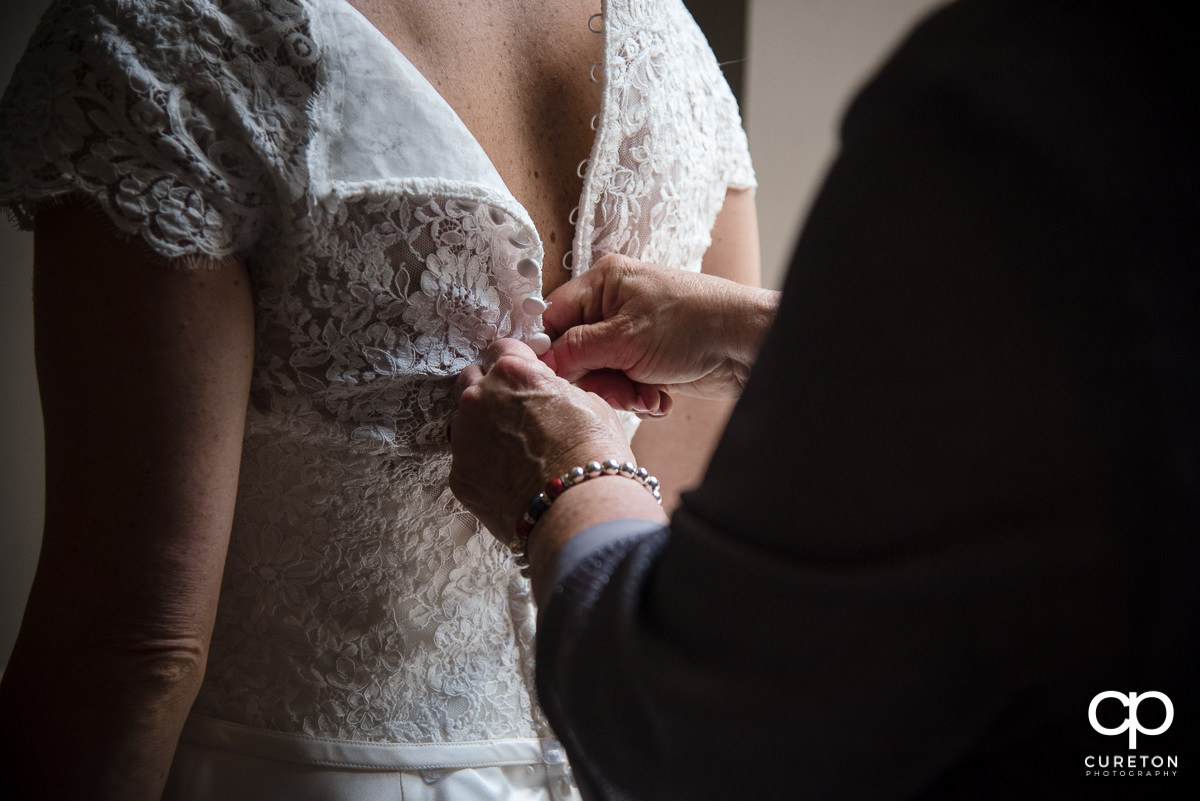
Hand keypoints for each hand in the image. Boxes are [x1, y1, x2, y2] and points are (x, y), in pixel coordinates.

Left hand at [449, 339, 633, 540]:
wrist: (580, 509)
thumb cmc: (594, 454)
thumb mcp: (590, 403)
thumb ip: (557, 391)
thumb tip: (551, 396)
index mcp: (512, 372)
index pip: (501, 349)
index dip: (517, 364)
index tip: (525, 378)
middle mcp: (479, 399)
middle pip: (472, 380)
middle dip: (490, 390)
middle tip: (517, 413)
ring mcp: (463, 438)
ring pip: (464, 423)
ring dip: (483, 429)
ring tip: (515, 453)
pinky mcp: (458, 476)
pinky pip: (466, 461)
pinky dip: (483, 467)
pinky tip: (509, 480)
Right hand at [542, 255, 778, 413]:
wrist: (748, 345)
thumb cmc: (695, 324)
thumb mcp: (625, 339)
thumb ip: (576, 351)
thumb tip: (540, 363)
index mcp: (602, 283)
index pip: (553, 318)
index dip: (550, 352)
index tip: (554, 379)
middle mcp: (613, 305)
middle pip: (575, 352)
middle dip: (596, 379)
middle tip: (619, 389)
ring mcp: (631, 334)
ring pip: (600, 374)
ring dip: (621, 392)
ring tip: (646, 394)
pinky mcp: (648, 359)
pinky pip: (625, 384)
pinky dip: (639, 395)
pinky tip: (659, 397)